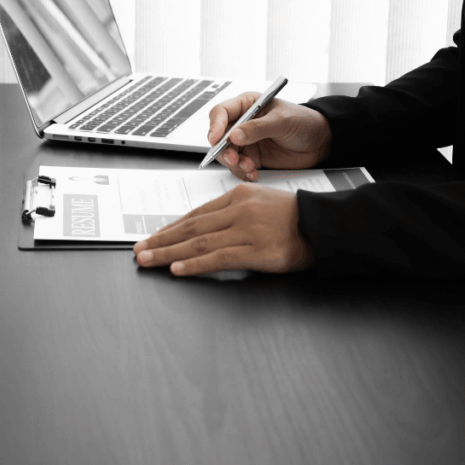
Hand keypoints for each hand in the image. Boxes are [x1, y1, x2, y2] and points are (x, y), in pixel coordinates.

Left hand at [132, 184, 312, 274]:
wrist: (325, 225)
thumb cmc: (295, 218)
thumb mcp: (260, 204)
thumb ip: (233, 213)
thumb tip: (204, 231)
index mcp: (237, 196)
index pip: (195, 214)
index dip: (171, 227)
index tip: (153, 237)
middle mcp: (238, 210)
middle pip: (191, 227)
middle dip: (161, 240)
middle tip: (140, 250)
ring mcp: (247, 230)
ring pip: (198, 242)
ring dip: (168, 252)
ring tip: (148, 260)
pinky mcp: (256, 251)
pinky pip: (218, 258)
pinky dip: (194, 263)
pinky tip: (177, 269)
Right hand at [208, 92, 331, 180]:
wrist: (320, 143)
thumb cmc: (304, 122)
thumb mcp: (282, 121)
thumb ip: (258, 128)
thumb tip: (234, 135)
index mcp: (246, 105)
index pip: (220, 112)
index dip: (215, 126)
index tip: (216, 140)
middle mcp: (242, 123)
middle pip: (218, 137)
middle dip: (223, 150)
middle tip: (234, 160)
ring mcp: (245, 142)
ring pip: (226, 154)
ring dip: (234, 164)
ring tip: (250, 168)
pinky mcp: (251, 158)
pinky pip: (238, 168)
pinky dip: (242, 173)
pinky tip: (254, 174)